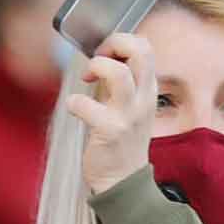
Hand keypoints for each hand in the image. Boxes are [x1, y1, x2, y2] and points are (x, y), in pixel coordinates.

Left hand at [66, 30, 157, 194]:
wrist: (123, 181)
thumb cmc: (122, 142)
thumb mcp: (130, 106)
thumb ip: (121, 82)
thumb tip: (101, 57)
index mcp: (148, 90)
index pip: (145, 47)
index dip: (122, 42)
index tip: (104, 56)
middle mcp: (143, 99)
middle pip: (140, 51)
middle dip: (114, 43)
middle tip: (97, 60)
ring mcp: (128, 115)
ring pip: (119, 73)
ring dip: (97, 67)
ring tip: (88, 79)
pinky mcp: (110, 131)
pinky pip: (86, 105)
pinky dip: (74, 102)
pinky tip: (74, 108)